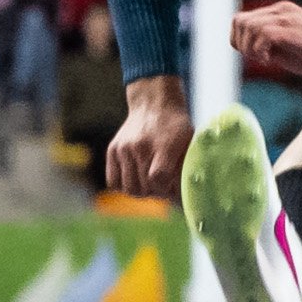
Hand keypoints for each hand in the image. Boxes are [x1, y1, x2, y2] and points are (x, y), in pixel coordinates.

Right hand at [102, 76, 192, 198]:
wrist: (154, 103)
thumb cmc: (176, 127)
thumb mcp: (189, 143)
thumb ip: (186, 169)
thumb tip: (184, 197)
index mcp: (164, 145)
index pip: (158, 179)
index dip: (166, 189)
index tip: (172, 186)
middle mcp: (140, 147)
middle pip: (144, 187)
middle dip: (156, 192)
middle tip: (163, 185)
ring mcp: (124, 148)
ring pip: (128, 188)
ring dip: (141, 191)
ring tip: (150, 182)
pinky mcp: (112, 150)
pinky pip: (113, 182)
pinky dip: (124, 186)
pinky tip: (136, 178)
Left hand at [229, 2, 301, 81]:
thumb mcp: (290, 49)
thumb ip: (270, 47)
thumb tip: (250, 52)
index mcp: (281, 12)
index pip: (243, 19)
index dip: (240, 39)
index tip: (254, 56)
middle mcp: (281, 10)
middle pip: (240, 20)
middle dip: (241, 43)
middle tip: (257, 58)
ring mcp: (286, 18)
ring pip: (247, 26)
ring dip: (250, 48)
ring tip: (265, 60)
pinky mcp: (291, 29)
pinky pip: (262, 35)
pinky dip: (260, 51)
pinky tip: (271, 61)